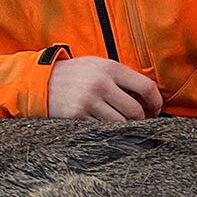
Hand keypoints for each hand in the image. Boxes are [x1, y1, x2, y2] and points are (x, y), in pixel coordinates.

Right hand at [47, 57, 163, 121]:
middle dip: (141, 119)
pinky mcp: (78, 116)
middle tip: (140, 121)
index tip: (155, 110)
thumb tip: (146, 94)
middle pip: (136, 110)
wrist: (40, 81)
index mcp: (111, 68)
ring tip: (122, 124)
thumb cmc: (74, 73)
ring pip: (121, 123)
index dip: (156, 102)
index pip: (146, 87)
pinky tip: (105, 126)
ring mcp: (90, 101)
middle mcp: (102, 83)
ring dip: (125, 127)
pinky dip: (108, 131)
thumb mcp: (98, 64)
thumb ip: (120, 76)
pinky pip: (103, 129)